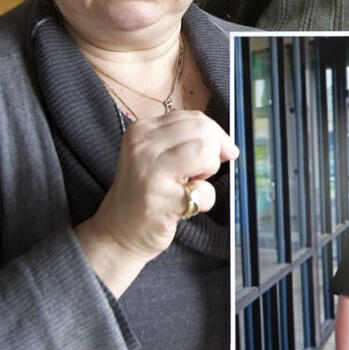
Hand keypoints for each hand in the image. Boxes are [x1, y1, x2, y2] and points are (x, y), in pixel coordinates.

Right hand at [76, 110, 236, 293]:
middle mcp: (142, 146)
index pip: (195, 118)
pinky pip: (205, 191)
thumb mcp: (157, 155)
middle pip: (202, 131)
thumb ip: (187, 141)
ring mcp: (149, 172)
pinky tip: (185, 206)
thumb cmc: (146, 191)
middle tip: (199, 172)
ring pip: (205, 151)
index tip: (217, 154)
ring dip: (209, 171)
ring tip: (192, 184)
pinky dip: (205, 201)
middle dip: (213, 152)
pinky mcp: (160, 201)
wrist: (118, 231)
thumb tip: (230, 147)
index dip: (215, 136)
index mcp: (142, 130)